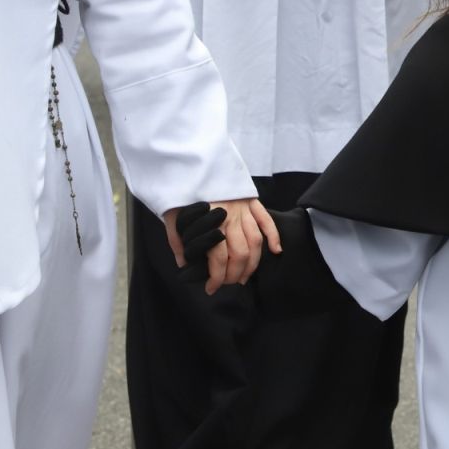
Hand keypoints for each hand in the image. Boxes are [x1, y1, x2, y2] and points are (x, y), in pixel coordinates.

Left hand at [164, 197, 279, 295]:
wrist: (193, 160)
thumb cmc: (181, 188)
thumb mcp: (171, 214)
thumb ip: (177, 240)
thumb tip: (183, 263)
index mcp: (211, 222)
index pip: (220, 258)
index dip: (217, 278)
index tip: (211, 288)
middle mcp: (231, 216)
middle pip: (241, 253)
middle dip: (235, 274)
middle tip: (227, 283)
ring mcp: (244, 208)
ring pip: (256, 241)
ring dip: (253, 263)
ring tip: (245, 276)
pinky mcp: (251, 199)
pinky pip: (266, 220)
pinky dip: (274, 236)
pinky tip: (276, 251)